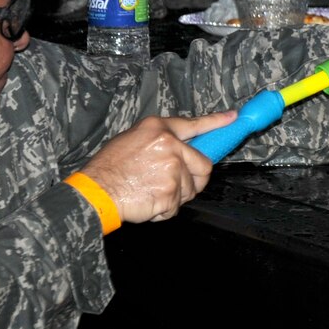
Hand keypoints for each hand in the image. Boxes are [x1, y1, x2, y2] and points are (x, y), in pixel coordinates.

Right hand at [78, 113, 234, 222]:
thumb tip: (181, 148)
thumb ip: (160, 141)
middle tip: (173, 185)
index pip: (194, 124)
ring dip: (174, 197)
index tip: (233, 118)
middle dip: (194, 179)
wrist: (95, 192)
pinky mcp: (170, 192)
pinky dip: (163, 210)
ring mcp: (172, 169)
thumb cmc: (108, 168)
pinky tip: (147, 202)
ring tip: (150, 192)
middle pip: (203, 166)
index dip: (216, 122)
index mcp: (158, 129)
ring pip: (190, 189)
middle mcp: (169, 145)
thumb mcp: (131, 140)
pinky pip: (176, 206)